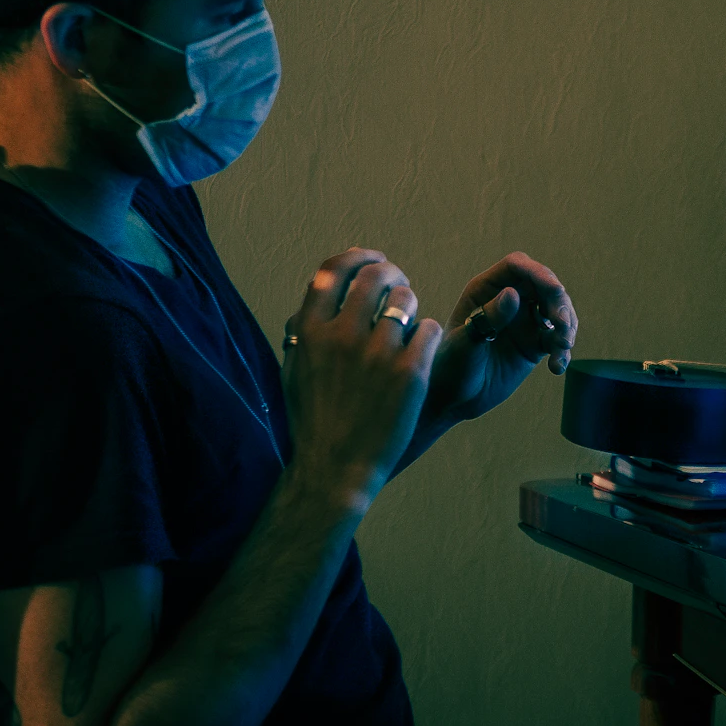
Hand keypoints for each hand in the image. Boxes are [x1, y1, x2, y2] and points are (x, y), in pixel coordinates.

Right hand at [281, 248, 442, 512]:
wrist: (334, 469)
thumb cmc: (314, 421)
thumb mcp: (295, 370)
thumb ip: (303, 328)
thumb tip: (318, 290)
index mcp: (309, 331)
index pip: (333, 270)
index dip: (357, 256)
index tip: (373, 259)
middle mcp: (341, 335)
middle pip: (374, 276)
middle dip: (392, 274)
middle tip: (400, 285)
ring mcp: (377, 353)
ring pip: (406, 299)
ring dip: (411, 304)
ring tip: (409, 324)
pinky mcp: (410, 372)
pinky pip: (430, 329)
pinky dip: (429, 334)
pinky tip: (421, 351)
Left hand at [426, 252, 576, 424]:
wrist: (454, 398)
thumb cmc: (450, 365)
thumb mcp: (466, 342)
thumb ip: (488, 318)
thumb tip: (513, 293)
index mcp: (485, 290)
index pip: (516, 267)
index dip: (538, 273)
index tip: (555, 290)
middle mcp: (507, 300)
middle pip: (543, 286)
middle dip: (559, 302)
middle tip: (563, 325)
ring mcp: (523, 321)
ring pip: (556, 311)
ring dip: (566, 326)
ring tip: (562, 347)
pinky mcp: (534, 344)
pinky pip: (556, 339)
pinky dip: (562, 350)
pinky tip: (557, 366)